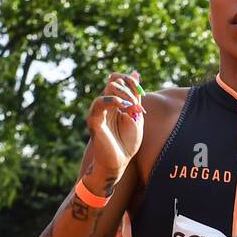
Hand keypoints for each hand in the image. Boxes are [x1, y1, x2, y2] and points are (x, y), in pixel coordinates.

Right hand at [83, 69, 144, 190]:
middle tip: (138, 106)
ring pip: (110, 87)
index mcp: (114, 102)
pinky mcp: (95, 120)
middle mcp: (105, 103)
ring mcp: (99, 110)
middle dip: (130, 89)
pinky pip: (100, 102)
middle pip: (115, 80)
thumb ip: (135, 97)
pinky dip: (113, 100)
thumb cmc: (126, 144)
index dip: (131, 81)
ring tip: (132, 108)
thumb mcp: (136, 117)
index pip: (119, 79)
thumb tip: (135, 74)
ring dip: (125, 94)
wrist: (119, 163)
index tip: (142, 93)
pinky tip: (123, 106)